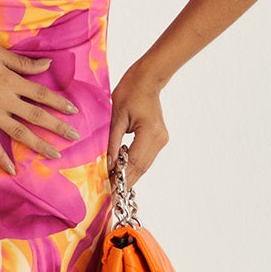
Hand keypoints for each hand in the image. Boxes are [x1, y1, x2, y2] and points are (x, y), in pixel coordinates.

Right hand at [0, 44, 80, 175]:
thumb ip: (22, 63)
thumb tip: (47, 65)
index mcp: (11, 81)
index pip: (41, 94)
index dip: (58, 102)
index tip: (73, 111)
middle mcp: (5, 101)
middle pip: (36, 116)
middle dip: (57, 127)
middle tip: (75, 136)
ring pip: (20, 133)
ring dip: (39, 145)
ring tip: (55, 155)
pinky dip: (2, 158)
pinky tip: (13, 170)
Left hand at [107, 64, 167, 186]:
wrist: (147, 79)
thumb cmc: (129, 92)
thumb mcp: (115, 117)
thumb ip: (112, 142)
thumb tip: (108, 165)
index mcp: (150, 133)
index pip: (135, 163)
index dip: (122, 178)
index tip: (109, 189)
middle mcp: (159, 139)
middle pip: (142, 168)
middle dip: (126, 181)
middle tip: (110, 192)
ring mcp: (161, 140)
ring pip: (144, 165)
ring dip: (130, 174)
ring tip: (113, 184)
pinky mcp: (159, 138)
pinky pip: (145, 157)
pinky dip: (134, 165)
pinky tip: (121, 169)